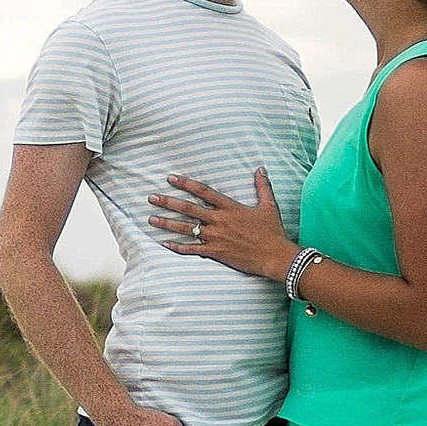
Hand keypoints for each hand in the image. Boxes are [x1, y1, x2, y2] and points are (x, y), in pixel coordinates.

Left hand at [147, 166, 296, 283]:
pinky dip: (178, 247)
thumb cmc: (273, 232)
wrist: (275, 256)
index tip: (170, 178)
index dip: (186, 184)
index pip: (203, 191)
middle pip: (189, 209)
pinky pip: (193, 250)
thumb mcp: (269, 206)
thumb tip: (260, 169)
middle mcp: (219, 221)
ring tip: (151, 219)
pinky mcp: (216, 252)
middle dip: (168, 202)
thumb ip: (262, 187)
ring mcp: (216, 237)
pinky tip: (164, 244)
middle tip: (151, 198)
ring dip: (167, 224)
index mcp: (230, 207)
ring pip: (186, 229)